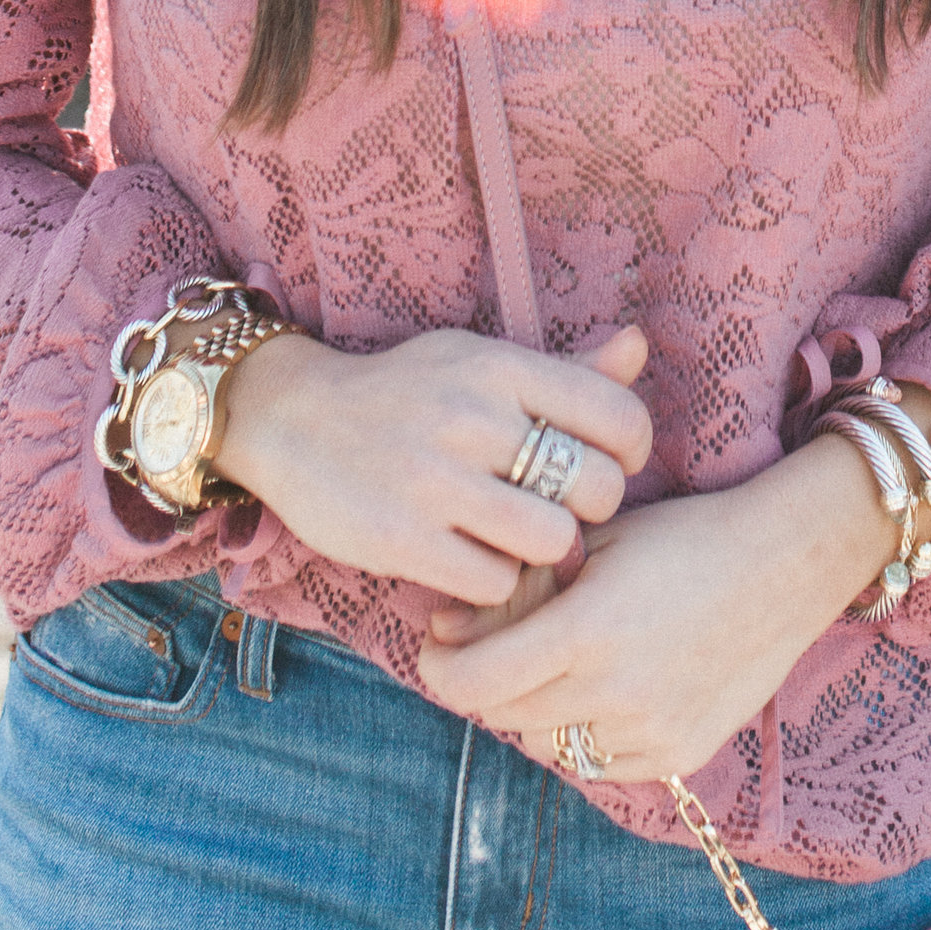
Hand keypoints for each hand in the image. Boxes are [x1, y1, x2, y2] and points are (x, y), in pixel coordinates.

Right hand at [213, 321, 650, 606]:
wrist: (292, 418)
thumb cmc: (407, 392)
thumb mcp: (481, 361)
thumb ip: (564, 370)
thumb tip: (638, 346)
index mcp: (501, 367)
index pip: (616, 416)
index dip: (628, 452)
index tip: (602, 464)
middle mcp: (473, 417)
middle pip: (593, 487)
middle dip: (588, 508)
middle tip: (559, 508)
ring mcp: (435, 481)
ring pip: (550, 541)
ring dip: (543, 551)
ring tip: (517, 539)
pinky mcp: (402, 539)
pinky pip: (493, 583)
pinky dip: (493, 581)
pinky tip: (471, 559)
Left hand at [416, 429, 897, 782]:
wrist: (786, 562)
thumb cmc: (683, 536)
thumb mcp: (593, 543)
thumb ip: (520, 588)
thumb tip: (447, 628)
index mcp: (587, 631)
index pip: (474, 682)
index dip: (441, 666)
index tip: (438, 643)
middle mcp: (615, 693)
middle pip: (504, 715)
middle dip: (485, 680)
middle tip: (491, 643)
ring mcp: (651, 731)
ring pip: (548, 743)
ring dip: (535, 708)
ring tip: (559, 660)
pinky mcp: (680, 752)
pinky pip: (599, 760)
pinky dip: (585, 730)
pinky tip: (605, 684)